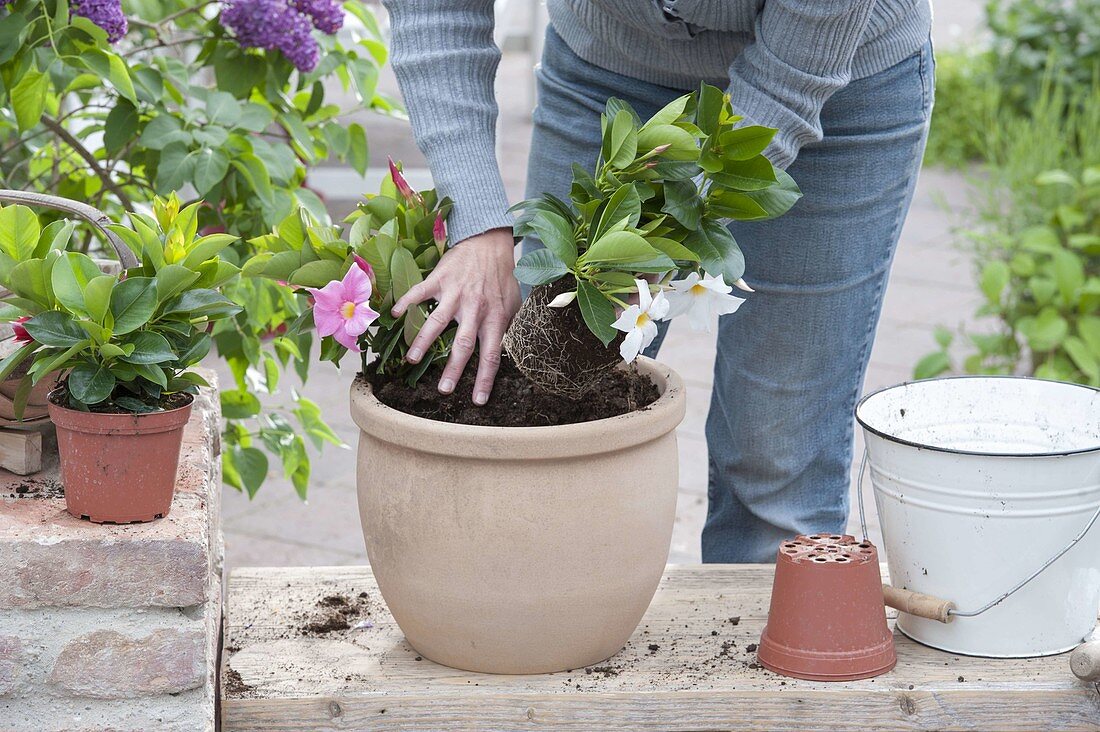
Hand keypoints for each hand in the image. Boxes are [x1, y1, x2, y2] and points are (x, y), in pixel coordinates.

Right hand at [392, 228, 519, 404]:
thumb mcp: (514, 303)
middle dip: (453, 370)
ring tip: (412, 360)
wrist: (489, 243)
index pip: (491, 355)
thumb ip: (508, 327)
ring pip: (438, 321)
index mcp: (494, 317)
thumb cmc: (501, 277)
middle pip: (464, 344)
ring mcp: (455, 294)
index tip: (477, 400)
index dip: (485, 379)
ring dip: (424, 341)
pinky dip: (406, 302)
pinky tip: (394, 315)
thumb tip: (507, 352)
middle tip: (442, 390)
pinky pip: (420, 292)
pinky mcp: (440, 279)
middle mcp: (475, 308)